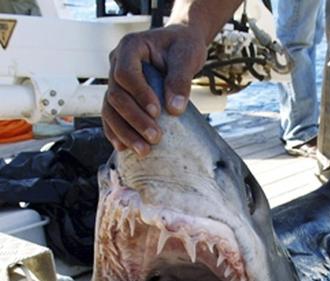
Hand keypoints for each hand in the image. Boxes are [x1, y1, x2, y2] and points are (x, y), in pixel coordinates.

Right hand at [102, 24, 206, 155]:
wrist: (179, 48)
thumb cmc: (182, 47)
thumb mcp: (187, 56)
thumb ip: (181, 79)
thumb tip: (174, 109)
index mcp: (130, 47)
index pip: (125, 72)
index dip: (138, 94)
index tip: (157, 112)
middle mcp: (117, 64)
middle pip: (116, 96)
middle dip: (134, 120)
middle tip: (156, 138)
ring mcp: (116, 83)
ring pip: (109, 110)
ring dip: (124, 133)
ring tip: (144, 150)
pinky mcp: (121, 98)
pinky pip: (111, 117)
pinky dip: (117, 133)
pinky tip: (126, 149)